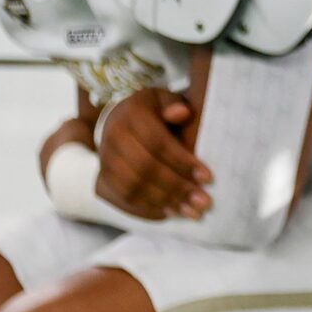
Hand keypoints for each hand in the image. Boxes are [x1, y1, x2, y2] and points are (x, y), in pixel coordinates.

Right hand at [95, 90, 209, 220]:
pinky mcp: (104, 174)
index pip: (158, 143)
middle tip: (204, 202)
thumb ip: (174, 104)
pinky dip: (149, 206)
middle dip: (177, 187)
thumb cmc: (153, 109)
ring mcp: (105, 158)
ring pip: (134, 186)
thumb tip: (182, 113)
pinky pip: (125, 195)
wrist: (118, 117)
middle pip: (146, 168)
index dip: (183, 162)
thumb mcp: (165, 98)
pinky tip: (173, 211)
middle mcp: (113, 137)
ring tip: (192, 212)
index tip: (208, 177)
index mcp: (131, 114)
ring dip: (165, 201)